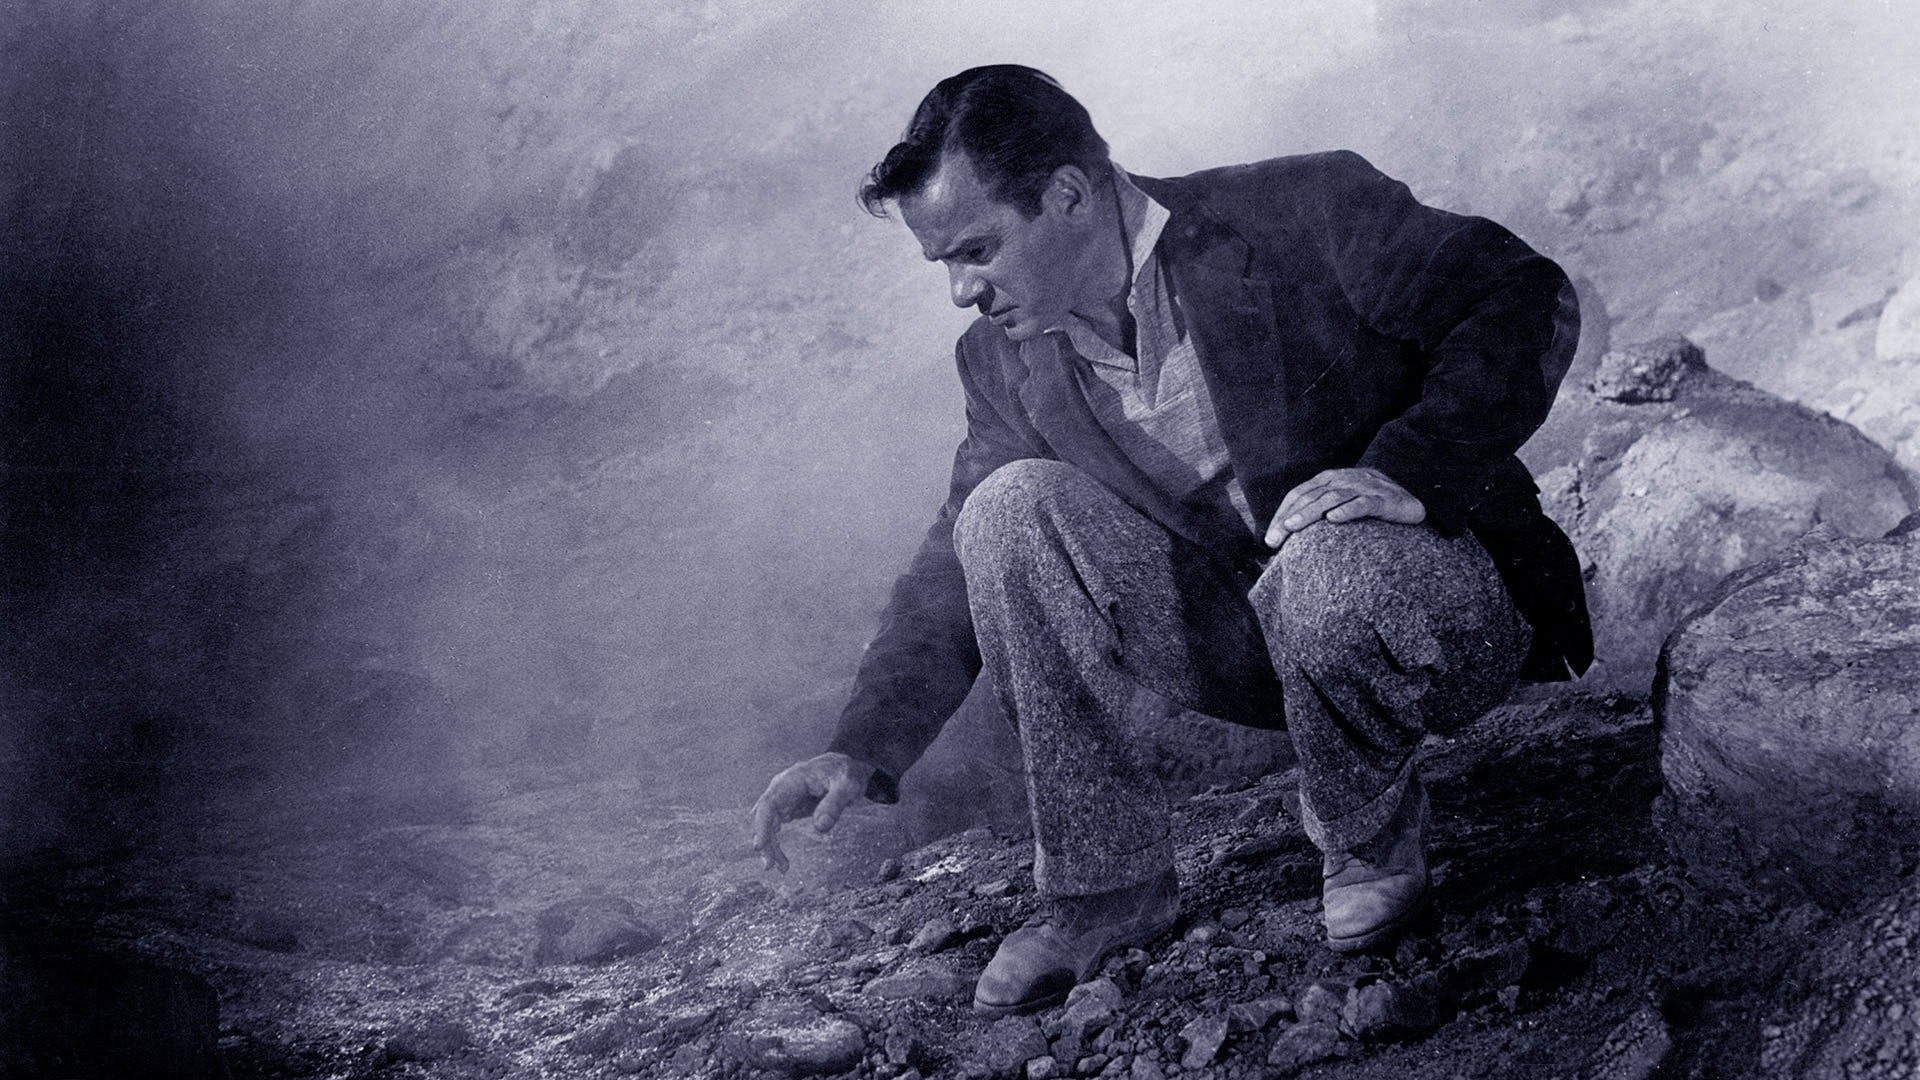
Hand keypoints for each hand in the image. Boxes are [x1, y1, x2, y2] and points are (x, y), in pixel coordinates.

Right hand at [748, 752, 876, 872]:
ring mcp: (783, 798)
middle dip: (765, 841)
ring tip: (781, 868)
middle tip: (771, 866)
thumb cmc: (846, 773)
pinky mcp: (787, 808)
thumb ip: (834, 804)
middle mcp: (782, 788)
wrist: (845, 768)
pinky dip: (776, 843)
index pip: (769, 803)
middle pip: (764, 816)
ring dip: (770, 846)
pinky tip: (782, 860)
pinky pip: (775, 827)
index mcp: (792, 779)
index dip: (762, 825)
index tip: (759, 846)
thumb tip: (820, 827)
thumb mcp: (847, 785)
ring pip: (767, 824)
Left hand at [1264, 467, 1424, 548]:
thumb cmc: (1370, 509)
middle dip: (1289, 517)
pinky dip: (1347, 510)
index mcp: (1331, 479)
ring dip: (1310, 512)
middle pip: (1311, 496)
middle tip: (1274, 539)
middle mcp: (1345, 479)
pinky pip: (1363, 503)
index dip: (1282, 514)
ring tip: (1293, 528)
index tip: (1269, 539)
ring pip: (1332, 498)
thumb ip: (1318, 516)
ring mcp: (1364, 487)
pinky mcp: (1384, 499)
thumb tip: (1287, 540)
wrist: (1411, 503)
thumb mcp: (1341, 506)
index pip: (1299, 494)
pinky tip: (1333, 520)